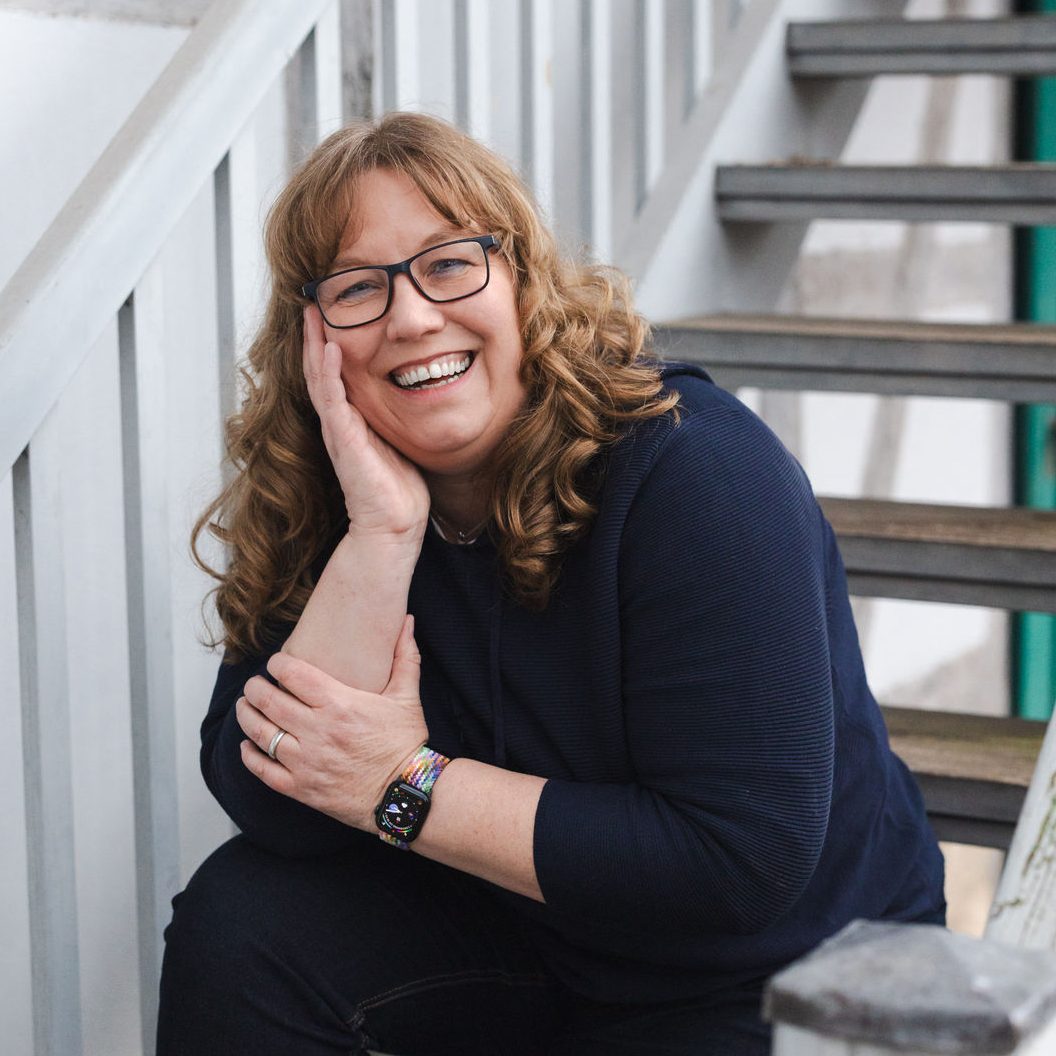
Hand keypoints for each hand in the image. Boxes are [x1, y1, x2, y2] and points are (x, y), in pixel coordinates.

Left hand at [237, 615, 427, 830]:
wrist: (407, 793)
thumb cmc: (406, 743)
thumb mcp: (408, 696)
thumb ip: (405, 655)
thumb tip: (407, 620)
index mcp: (340, 704)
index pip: (292, 674)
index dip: (277, 664)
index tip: (275, 663)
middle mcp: (318, 731)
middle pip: (269, 701)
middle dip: (254, 688)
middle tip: (253, 684)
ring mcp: (307, 761)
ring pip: (260, 733)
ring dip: (247, 717)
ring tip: (245, 708)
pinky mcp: (302, 789)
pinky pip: (263, 771)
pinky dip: (250, 756)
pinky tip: (248, 746)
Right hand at [303, 304, 429, 538]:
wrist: (394, 525)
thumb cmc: (398, 492)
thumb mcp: (397, 443)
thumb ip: (394, 421)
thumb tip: (414, 399)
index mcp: (351, 423)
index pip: (334, 377)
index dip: (329, 348)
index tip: (331, 318)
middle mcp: (339, 424)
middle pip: (319, 371)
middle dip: (315, 338)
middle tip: (312, 304)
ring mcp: (338, 431)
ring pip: (319, 379)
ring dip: (315, 346)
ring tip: (313, 315)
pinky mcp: (344, 440)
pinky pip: (333, 400)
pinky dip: (330, 373)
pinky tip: (331, 349)